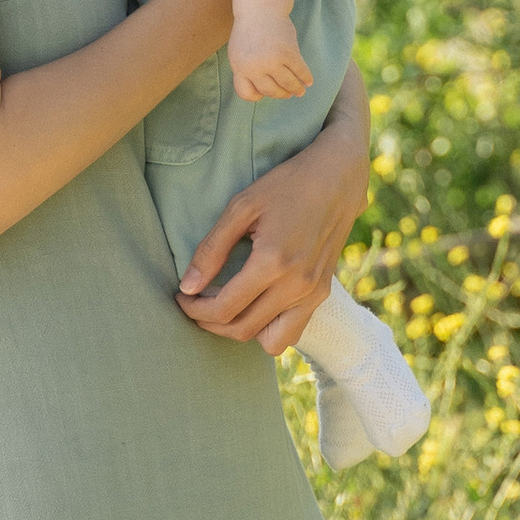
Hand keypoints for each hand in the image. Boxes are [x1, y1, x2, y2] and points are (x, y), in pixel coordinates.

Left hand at [179, 82, 370, 353]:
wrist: (337, 177)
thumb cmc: (285, 185)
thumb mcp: (241, 207)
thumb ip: (211, 250)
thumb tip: (187, 288)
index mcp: (273, 262)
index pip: (223, 308)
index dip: (194, 309)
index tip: (181, 297)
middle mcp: (296, 285)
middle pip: (242, 329)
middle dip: (210, 322)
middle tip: (195, 303)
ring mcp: (313, 293)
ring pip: (269, 341)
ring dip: (240, 332)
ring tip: (224, 309)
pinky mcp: (322, 293)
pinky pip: (292, 332)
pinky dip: (268, 329)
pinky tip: (254, 305)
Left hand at [229, 14, 312, 101]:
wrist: (260, 9)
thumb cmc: (249, 32)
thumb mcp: (237, 53)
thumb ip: (246, 71)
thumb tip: (261, 93)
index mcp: (240, 68)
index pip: (247, 93)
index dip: (258, 96)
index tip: (265, 93)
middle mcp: (255, 67)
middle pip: (270, 91)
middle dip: (281, 94)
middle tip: (288, 94)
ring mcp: (272, 60)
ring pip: (287, 83)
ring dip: (296, 89)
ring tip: (300, 91)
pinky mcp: (288, 52)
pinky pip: (300, 71)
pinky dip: (306, 78)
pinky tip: (309, 81)